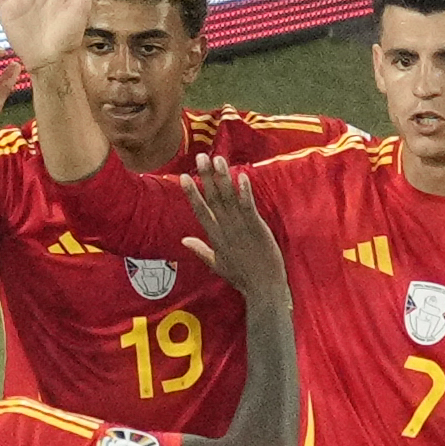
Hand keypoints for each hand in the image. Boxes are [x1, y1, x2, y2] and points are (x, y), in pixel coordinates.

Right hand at [179, 155, 286, 294]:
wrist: (263, 288)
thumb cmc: (242, 277)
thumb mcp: (217, 264)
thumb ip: (200, 249)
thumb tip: (183, 240)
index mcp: (215, 237)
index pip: (200, 211)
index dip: (192, 194)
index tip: (182, 177)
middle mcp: (225, 230)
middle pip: (213, 199)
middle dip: (206, 177)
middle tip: (200, 157)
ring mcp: (241, 228)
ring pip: (229, 199)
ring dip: (223, 178)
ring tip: (217, 160)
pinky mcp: (257, 228)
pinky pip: (248, 206)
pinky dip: (244, 192)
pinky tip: (241, 176)